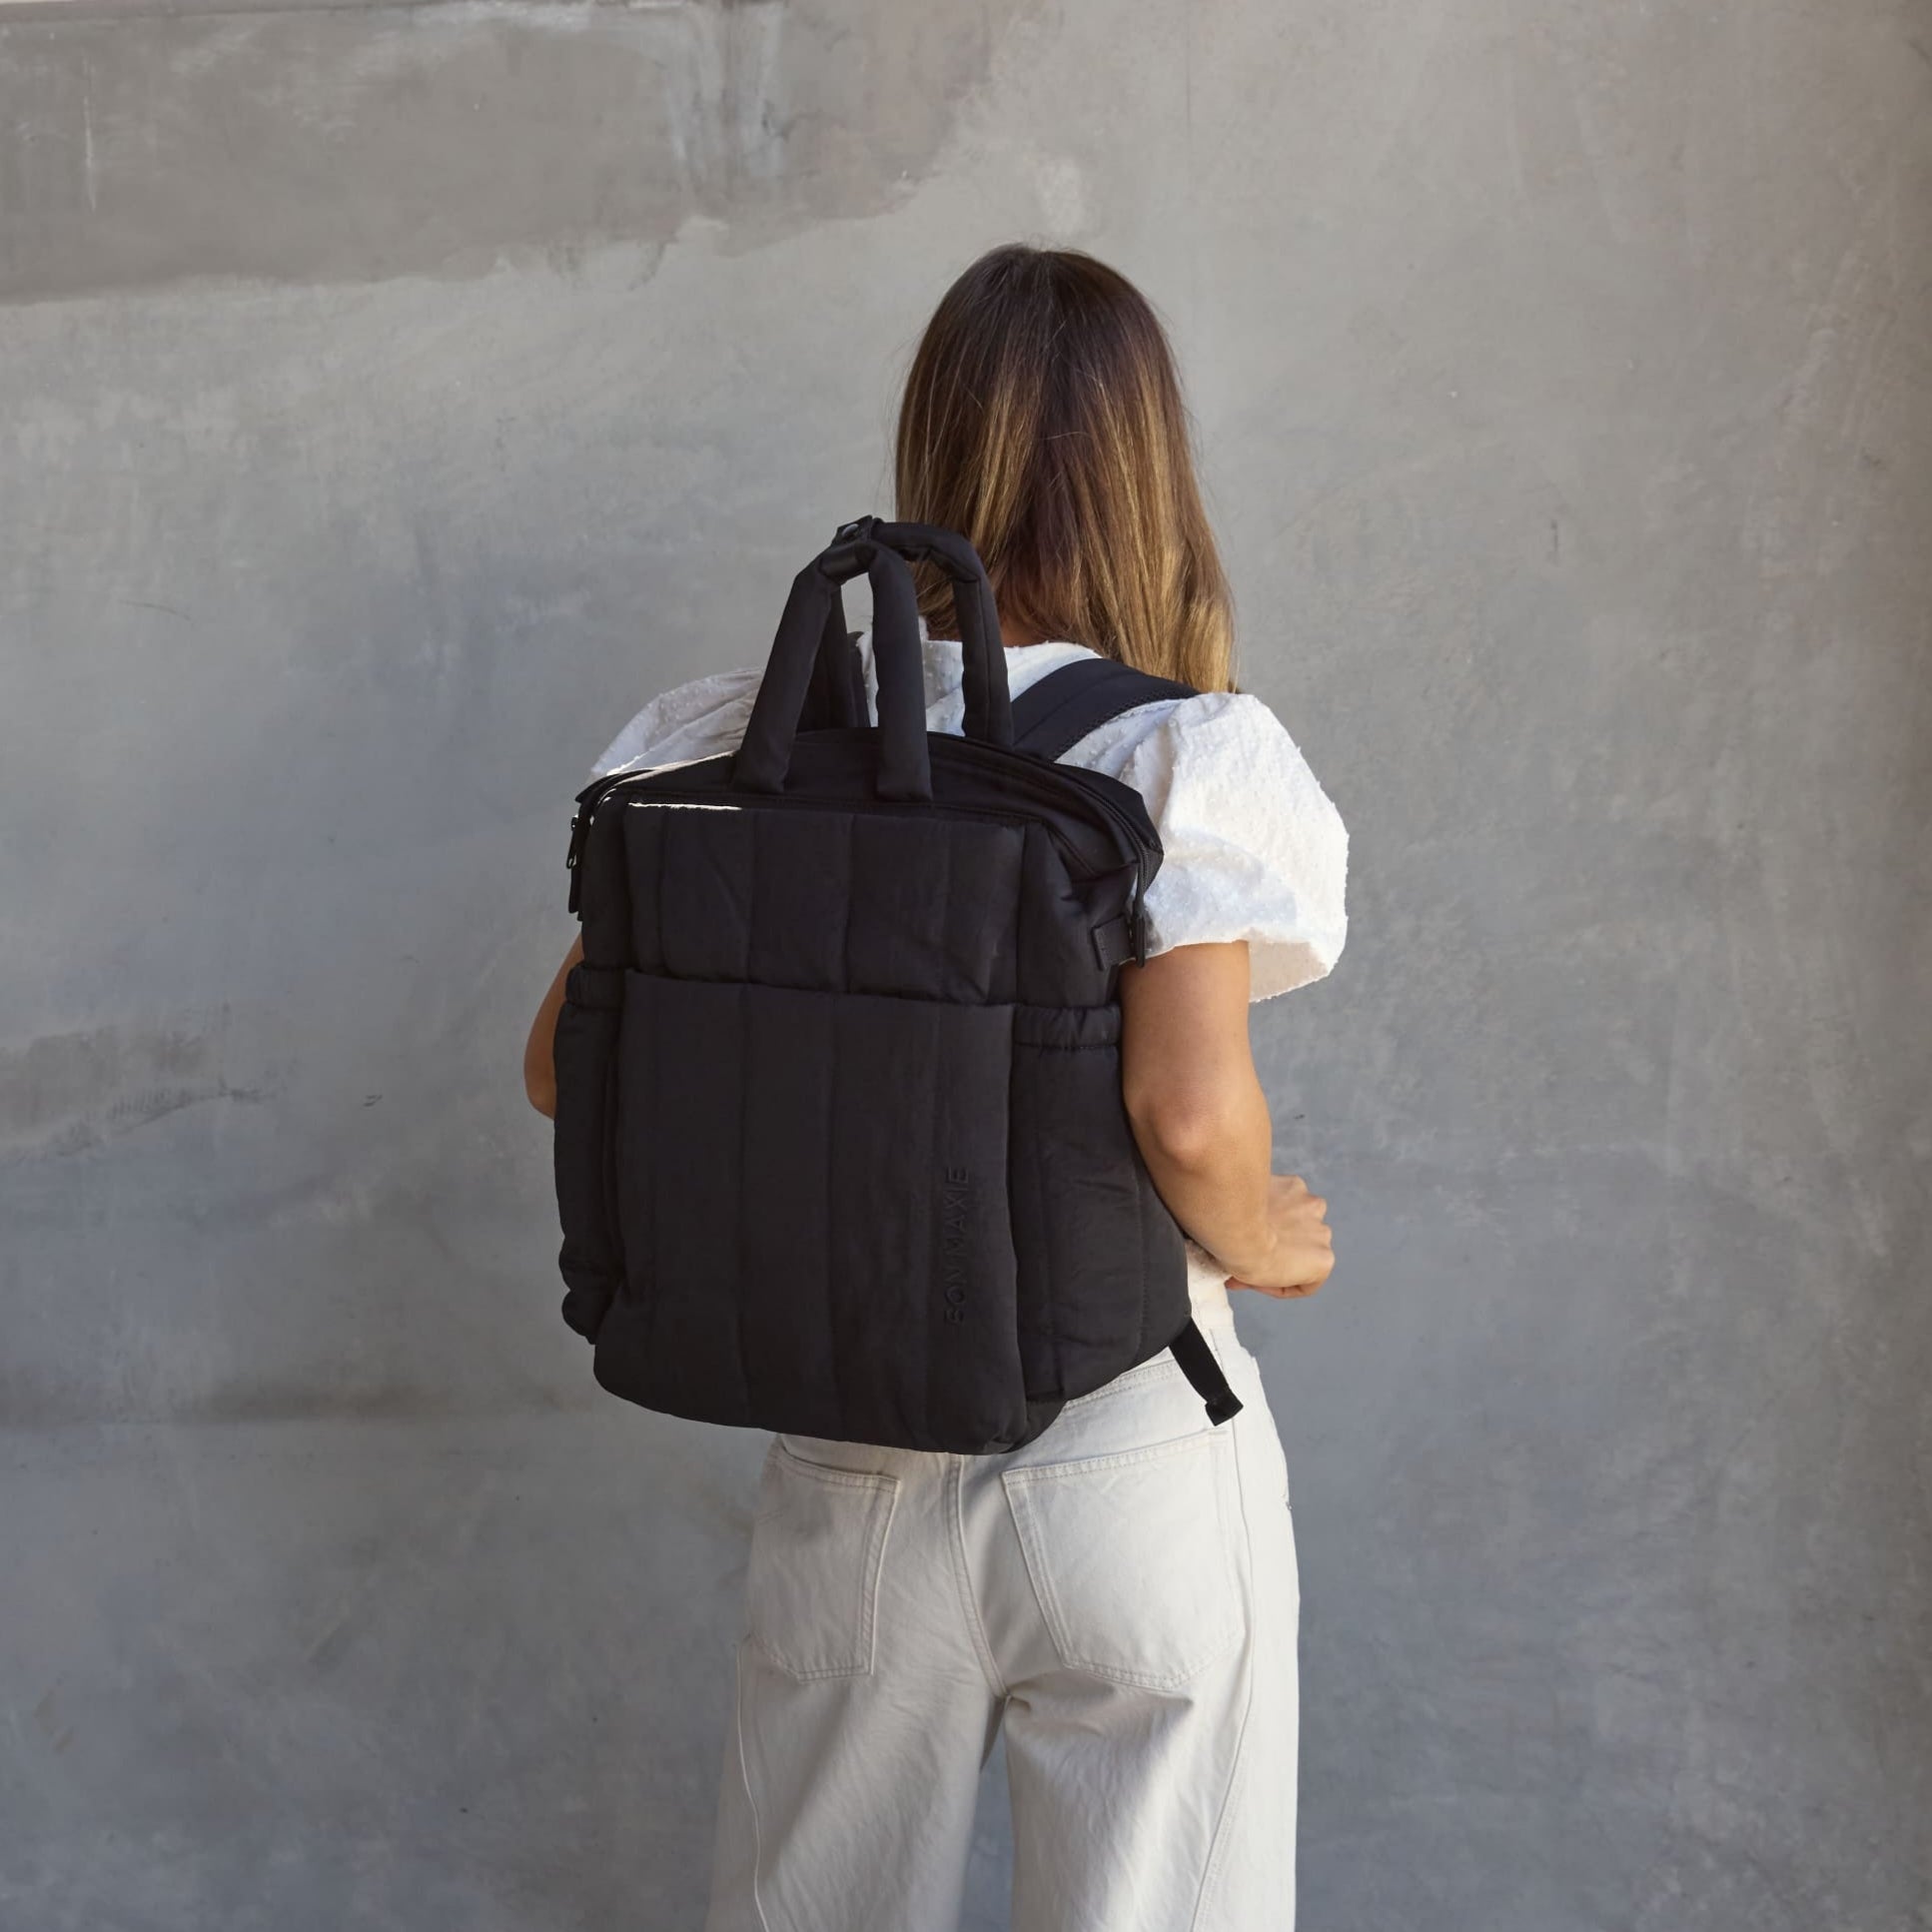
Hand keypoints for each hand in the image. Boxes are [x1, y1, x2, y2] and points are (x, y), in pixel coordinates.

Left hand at [1223, 1173, 1334, 1298]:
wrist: (1236, 1227)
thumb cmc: (1247, 1258)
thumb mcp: (1259, 1283)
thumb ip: (1268, 1277)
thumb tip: (1249, 1275)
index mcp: (1322, 1263)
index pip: (1306, 1279)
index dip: (1279, 1281)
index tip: (1259, 1277)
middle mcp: (1324, 1233)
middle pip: (1301, 1243)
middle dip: (1281, 1245)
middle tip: (1253, 1247)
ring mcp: (1311, 1206)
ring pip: (1296, 1215)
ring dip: (1281, 1219)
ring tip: (1251, 1222)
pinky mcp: (1295, 1184)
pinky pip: (1284, 1194)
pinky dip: (1272, 1199)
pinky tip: (1251, 1204)